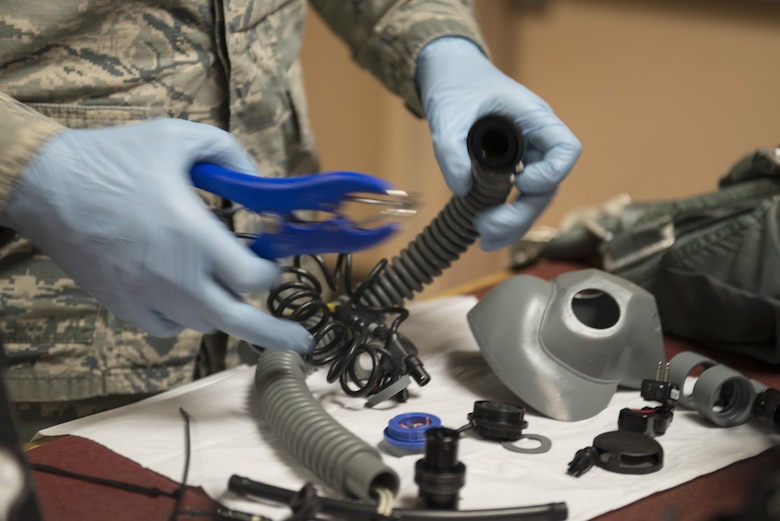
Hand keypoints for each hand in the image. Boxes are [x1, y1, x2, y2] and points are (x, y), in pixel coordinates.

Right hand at [0, 119, 313, 353]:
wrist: (45, 185)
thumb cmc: (113, 158)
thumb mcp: (180, 138)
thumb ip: (231, 157)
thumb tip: (261, 185)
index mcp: (193, 236)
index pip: (253, 277)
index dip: (271, 269)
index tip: (270, 256)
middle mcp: (173, 276)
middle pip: (237, 320)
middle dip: (275, 332)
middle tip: (301, 340)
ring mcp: (146, 296)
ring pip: (204, 323)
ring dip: (226, 308)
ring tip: (233, 291)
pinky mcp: (123, 306)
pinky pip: (169, 327)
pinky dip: (187, 315)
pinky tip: (187, 290)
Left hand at [416, 37, 580, 250]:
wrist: (447, 74)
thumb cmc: (456, 83)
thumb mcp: (448, 112)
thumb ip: (451, 149)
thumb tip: (461, 187)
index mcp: (535, 119)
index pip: (566, 150)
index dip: (551, 173)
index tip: (521, 182)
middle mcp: (536, 141)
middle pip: (548, 187)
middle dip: (521, 213)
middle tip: (487, 227)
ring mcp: (523, 158)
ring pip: (532, 200)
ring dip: (512, 224)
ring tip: (484, 238)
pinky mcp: (506, 171)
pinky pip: (513, 200)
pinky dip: (502, 220)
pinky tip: (484, 234)